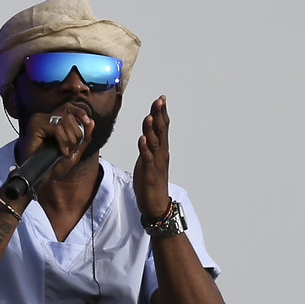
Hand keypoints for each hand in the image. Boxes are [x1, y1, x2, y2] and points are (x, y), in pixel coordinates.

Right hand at [16, 104, 94, 171]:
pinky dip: (63, 140)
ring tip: (67, 151)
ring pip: (64, 120)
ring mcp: (39, 120)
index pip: (69, 107)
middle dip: (77, 134)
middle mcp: (46, 118)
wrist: (43, 177)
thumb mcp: (75, 150)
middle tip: (73, 149)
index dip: (80, 112)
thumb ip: (84, 137)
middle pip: (69, 115)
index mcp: (54, 121)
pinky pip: (57, 128)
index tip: (87, 122)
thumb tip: (91, 122)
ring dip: (70, 139)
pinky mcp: (35, 125)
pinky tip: (62, 151)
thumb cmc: (54, 165)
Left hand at [132, 96, 171, 220]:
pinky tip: (142, 139)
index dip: (161, 113)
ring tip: (149, 116)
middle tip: (160, 100)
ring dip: (151, 129)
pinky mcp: (149, 173)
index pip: (162, 128)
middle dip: (159, 115)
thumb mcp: (149, 160)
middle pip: (161, 131)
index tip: (161, 99)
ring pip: (154, 142)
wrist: (155, 205)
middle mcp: (161, 154)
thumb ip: (149, 146)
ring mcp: (156, 163)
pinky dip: (145, 148)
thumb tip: (146, 133)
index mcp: (160, 150)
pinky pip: (147, 158)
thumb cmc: (151, 182)